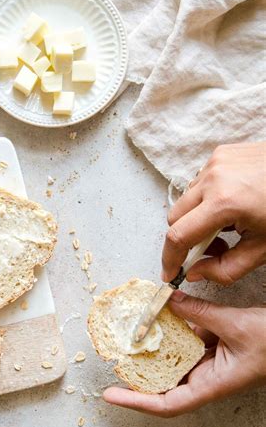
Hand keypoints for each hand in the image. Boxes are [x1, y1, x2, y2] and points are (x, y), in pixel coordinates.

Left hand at [103, 290, 265, 416]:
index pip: (167, 403)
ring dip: (153, 346)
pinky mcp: (214, 347)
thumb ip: (199, 313)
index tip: (111, 395)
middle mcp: (207, 378)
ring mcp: (209, 363)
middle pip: (164, 383)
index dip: (136, 401)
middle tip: (113, 354)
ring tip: (129, 331)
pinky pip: (187, 341)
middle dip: (138, 371)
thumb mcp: (234, 325)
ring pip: (173, 359)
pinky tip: (160, 313)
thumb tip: (168, 301)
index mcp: (212, 385)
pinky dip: (173, 329)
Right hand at [162, 141, 265, 284]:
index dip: (170, 259)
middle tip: (210, 250)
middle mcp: (213, 178)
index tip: (171, 272)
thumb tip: (195, 273)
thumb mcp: (262, 249)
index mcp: (224, 203)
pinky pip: (200, 182)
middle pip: (175, 217)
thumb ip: (225, 269)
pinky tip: (232, 205)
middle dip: (185, 238)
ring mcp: (215, 162)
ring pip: (186, 199)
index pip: (178, 236)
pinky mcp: (220, 153)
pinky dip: (208, 198)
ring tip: (227, 226)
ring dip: (197, 217)